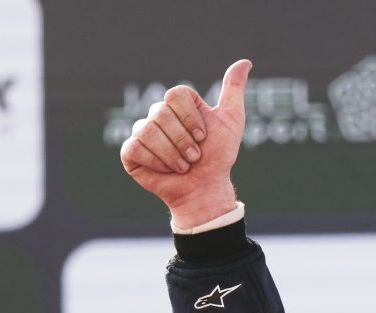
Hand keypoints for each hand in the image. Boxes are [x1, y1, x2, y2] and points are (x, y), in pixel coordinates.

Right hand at [120, 59, 250, 228]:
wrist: (206, 188)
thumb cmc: (218, 156)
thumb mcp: (232, 120)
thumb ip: (234, 90)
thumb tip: (245, 61)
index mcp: (177, 104)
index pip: (175, 94)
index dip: (191, 118)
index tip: (203, 136)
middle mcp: (157, 115)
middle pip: (161, 112)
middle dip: (184, 140)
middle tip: (195, 156)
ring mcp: (142, 133)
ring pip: (147, 129)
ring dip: (172, 153)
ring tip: (184, 166)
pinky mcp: (131, 153)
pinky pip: (135, 147)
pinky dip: (156, 162)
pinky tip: (167, 171)